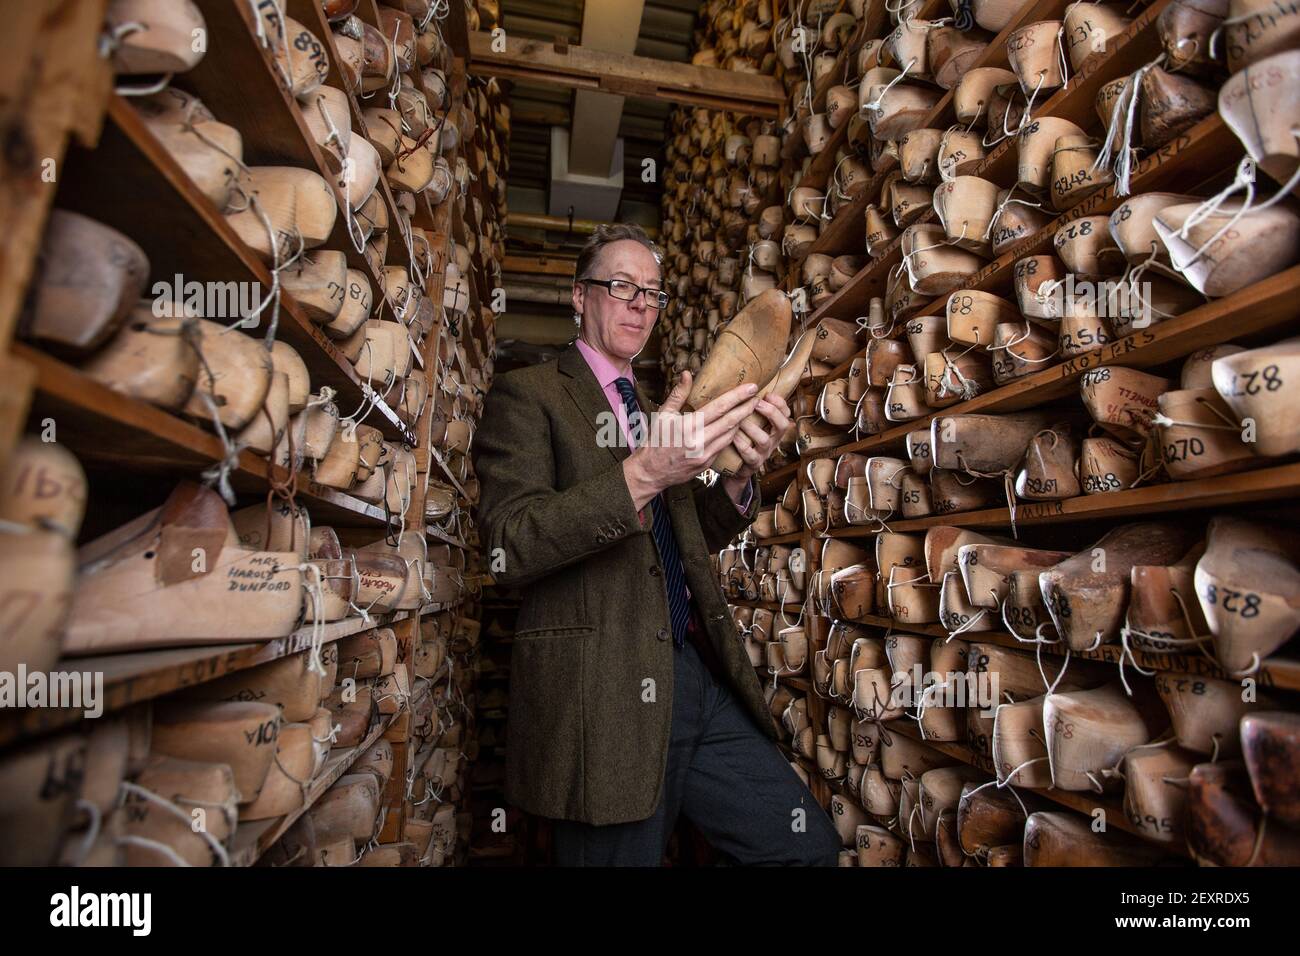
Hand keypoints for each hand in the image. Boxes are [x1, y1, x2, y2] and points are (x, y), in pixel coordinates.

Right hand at [622, 371, 758, 511]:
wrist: (651, 471)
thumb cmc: (656, 440)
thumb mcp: (663, 414)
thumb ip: (678, 394)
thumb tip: (687, 373)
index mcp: (688, 426)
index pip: (719, 408)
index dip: (737, 396)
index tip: (751, 387)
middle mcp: (698, 441)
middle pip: (730, 422)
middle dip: (746, 408)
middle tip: (758, 397)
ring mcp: (704, 454)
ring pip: (730, 435)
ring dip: (741, 422)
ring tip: (749, 410)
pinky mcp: (707, 463)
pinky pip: (724, 446)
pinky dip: (731, 435)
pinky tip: (735, 427)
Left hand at [727, 394, 792, 481]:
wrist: (737, 469)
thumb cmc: (745, 441)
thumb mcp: (753, 424)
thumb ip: (753, 409)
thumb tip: (746, 386)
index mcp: (774, 428)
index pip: (786, 413)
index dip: (780, 403)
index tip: (767, 394)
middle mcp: (773, 439)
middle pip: (783, 425)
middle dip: (771, 412)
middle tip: (757, 403)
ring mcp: (764, 452)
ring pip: (765, 439)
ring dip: (752, 428)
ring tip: (740, 419)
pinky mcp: (753, 464)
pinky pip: (751, 455)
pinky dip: (742, 445)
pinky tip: (733, 436)